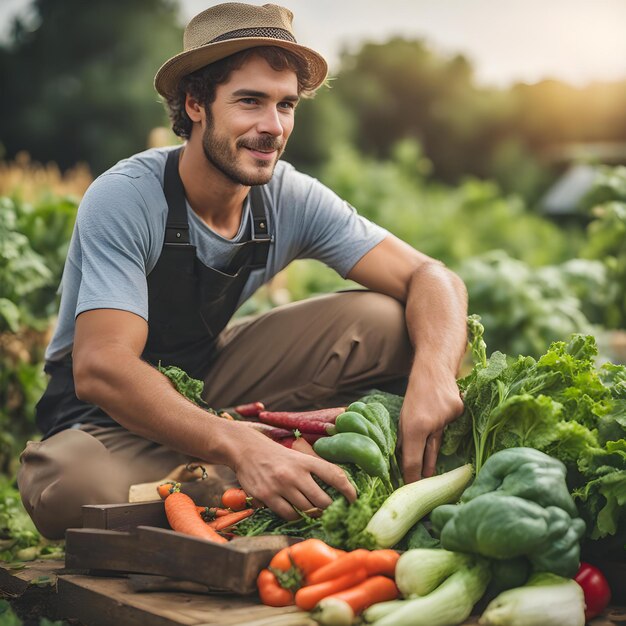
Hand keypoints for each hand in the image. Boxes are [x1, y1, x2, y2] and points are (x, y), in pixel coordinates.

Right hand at [231, 427, 356, 519]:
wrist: (247, 449)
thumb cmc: (277, 455)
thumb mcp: (298, 456)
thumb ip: (315, 469)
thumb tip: (339, 486)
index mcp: (306, 461)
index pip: (334, 475)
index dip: (348, 490)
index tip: (354, 500)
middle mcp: (295, 473)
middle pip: (322, 501)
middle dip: (329, 509)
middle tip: (332, 512)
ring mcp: (281, 486)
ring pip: (306, 510)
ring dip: (312, 514)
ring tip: (313, 512)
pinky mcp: (267, 496)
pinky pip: (288, 514)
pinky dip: (295, 516)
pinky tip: (295, 511)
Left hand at [399, 368, 463, 481]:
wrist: (434, 368)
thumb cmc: (415, 392)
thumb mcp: (403, 416)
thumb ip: (405, 437)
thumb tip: (402, 458)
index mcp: (414, 426)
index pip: (412, 460)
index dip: (411, 477)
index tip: (409, 487)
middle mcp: (432, 424)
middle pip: (429, 456)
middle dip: (426, 473)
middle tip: (423, 487)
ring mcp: (448, 418)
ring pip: (440, 441)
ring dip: (434, 452)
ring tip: (430, 468)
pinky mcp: (459, 412)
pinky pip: (450, 426)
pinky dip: (445, 425)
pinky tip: (440, 414)